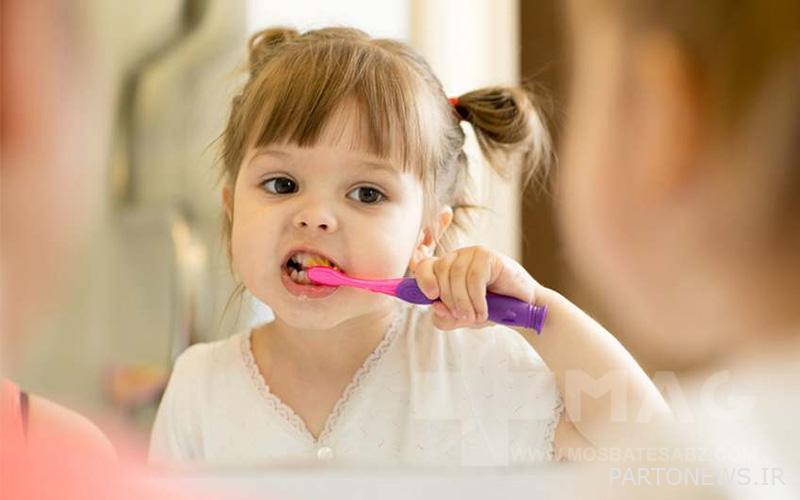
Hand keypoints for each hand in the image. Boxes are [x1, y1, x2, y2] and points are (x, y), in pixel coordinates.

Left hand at [413, 246, 539, 329]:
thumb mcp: (461, 319)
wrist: (521, 312)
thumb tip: (435, 307)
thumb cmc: (491, 311)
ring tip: (476, 317)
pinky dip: (476, 298)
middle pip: (434, 272)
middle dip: (446, 300)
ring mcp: (471, 253)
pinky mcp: (488, 256)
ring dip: (463, 303)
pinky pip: (472, 277)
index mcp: (444, 269)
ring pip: (452, 276)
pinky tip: (485, 309)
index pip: (421, 260)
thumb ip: (443, 317)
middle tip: (463, 318)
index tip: (410, 271)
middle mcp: (455, 258)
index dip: (413, 258)